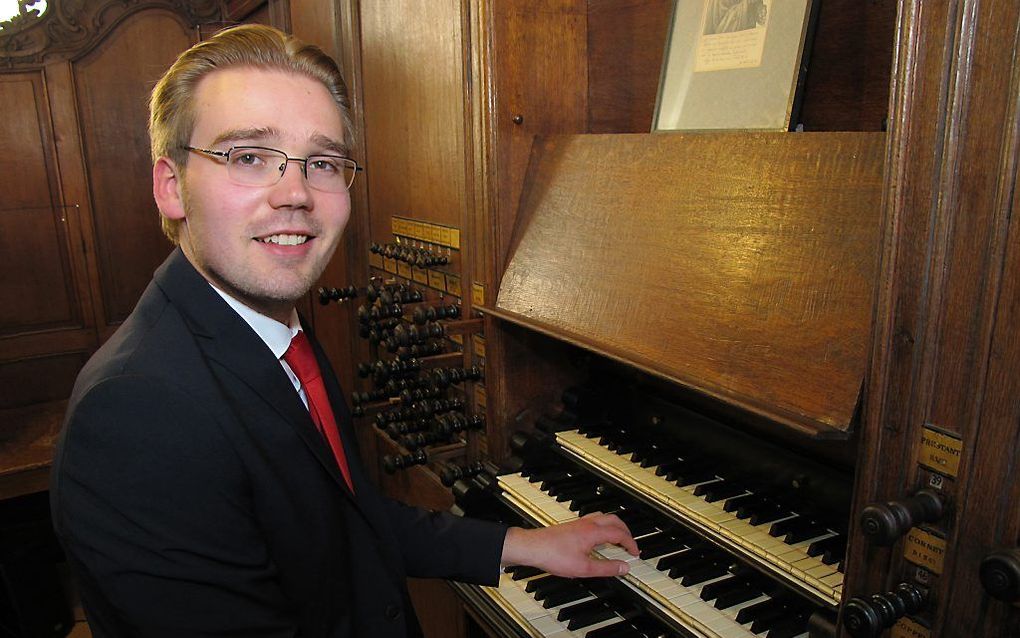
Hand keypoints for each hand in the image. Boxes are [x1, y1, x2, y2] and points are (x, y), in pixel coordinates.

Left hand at [500, 512, 638, 577]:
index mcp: (593, 532)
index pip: (619, 534)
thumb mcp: (584, 568)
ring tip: (618, 538)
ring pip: (603, 517)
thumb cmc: (553, 555)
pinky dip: (603, 525)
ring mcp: (579, 523)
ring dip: (615, 526)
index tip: (635, 553)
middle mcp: (587, 524)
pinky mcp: (571, 526)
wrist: (532, 547)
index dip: (630, 543)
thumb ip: (606, 568)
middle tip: (631, 544)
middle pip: (614, 520)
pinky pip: (594, 520)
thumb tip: (624, 568)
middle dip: (626, 531)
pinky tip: (598, 536)